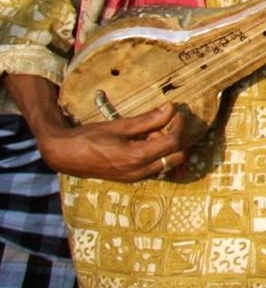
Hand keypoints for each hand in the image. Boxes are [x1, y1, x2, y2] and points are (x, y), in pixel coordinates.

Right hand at [39, 103, 193, 182]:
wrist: (65, 155)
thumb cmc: (89, 137)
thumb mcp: (119, 126)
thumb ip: (147, 120)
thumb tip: (170, 108)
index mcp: (136, 157)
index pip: (172, 143)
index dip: (179, 126)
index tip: (177, 113)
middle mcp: (139, 172)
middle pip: (175, 156)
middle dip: (178, 138)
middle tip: (169, 122)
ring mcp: (135, 178)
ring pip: (167, 164)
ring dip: (168, 147)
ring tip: (155, 131)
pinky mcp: (131, 178)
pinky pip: (155, 168)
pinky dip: (159, 154)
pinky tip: (147, 141)